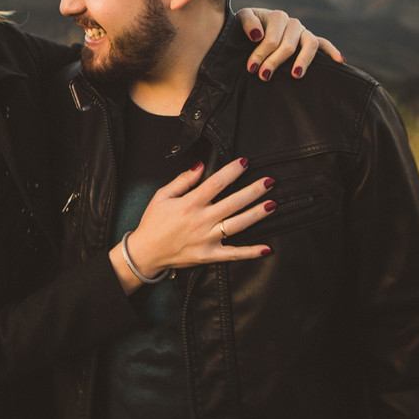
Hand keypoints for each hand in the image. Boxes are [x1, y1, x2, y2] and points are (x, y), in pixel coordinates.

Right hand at [113, 158, 274, 288]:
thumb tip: (201, 166)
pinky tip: (267, 248)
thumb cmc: (153, 223)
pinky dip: (251, 252)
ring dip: (256, 214)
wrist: (145, 253)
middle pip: (233, 203)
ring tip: (272, 204)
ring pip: (238, 225)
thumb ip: (182, 180)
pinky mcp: (209, 255)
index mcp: (189, 204)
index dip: (232, 171)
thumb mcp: (162, 196)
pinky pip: (233, 254)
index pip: (215, 183)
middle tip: (269, 181)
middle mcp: (201, 221)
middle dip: (253, 190)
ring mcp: (207, 239)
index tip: (245, 162)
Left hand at [236, 7, 343, 80]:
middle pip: (288, 44)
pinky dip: (332, 51)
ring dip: (303, 60)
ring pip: (310, 44)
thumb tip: (257, 35)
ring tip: (295, 75)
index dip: (261, 54)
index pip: (271, 38)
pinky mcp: (310, 40)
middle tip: (264, 76)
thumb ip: (247, 23)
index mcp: (277, 17)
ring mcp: (303, 32)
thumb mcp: (240, 20)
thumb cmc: (244, 27)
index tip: (251, 68)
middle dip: (275, 61)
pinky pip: (324, 44)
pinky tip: (340, 61)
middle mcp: (292, 23)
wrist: (249, 29)